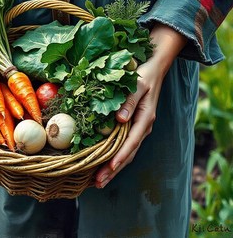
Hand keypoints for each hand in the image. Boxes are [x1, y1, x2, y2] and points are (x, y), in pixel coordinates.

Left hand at [94, 23, 186, 187]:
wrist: (154, 68)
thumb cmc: (144, 75)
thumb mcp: (137, 84)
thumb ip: (129, 101)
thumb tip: (120, 119)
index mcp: (145, 118)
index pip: (131, 142)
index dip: (120, 156)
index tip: (109, 168)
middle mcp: (143, 127)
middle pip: (128, 153)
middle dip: (113, 169)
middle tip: (98, 183)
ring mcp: (138, 128)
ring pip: (126, 153)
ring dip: (113, 168)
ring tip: (98, 181)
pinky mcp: (133, 126)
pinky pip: (124, 146)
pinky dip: (114, 157)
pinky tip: (103, 164)